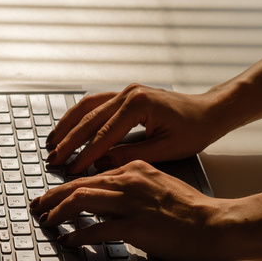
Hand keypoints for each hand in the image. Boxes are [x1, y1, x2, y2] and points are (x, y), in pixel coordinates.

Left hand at [30, 160, 227, 260]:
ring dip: (58, 211)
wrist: (215, 224)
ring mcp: (132, 203)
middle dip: (52, 195)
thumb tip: (108, 199)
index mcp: (135, 169)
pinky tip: (69, 240)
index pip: (91, 175)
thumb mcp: (159, 186)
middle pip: (79, 183)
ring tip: (47, 220)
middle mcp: (130, 181)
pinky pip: (96, 229)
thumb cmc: (191, 210)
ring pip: (81, 200)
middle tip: (38, 205)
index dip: (66, 186)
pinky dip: (78, 234)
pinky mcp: (135, 226)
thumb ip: (133, 187)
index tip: (52, 195)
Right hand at [45, 84, 225, 173]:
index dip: (85, 154)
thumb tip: (102, 164)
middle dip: (69, 141)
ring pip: (87, 107)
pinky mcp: (125, 94)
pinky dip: (78, 116)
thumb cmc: (194, 130)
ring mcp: (125, 91)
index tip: (71, 169)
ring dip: (67, 124)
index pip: (104, 134)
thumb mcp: (164, 150)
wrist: (209, 111)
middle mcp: (128, 93)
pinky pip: (95, 103)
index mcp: (139, 105)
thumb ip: (131, 156)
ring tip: (52, 142)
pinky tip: (68, 128)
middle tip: (54, 158)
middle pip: (89, 119)